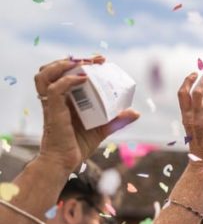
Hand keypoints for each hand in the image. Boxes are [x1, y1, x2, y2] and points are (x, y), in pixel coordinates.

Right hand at [34, 56, 139, 173]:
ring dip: (63, 65)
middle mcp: (54, 98)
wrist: (64, 163)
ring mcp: (52, 104)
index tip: (100, 60)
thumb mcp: (102, 129)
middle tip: (96, 60)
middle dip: (72, 59)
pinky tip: (84, 78)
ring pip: (45, 75)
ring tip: (84, 64)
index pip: (62, 72)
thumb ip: (116, 120)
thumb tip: (136, 112)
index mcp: (63, 99)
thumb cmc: (77, 146)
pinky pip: (55, 90)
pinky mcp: (53, 112)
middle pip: (51, 69)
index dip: (78, 62)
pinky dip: (68, 81)